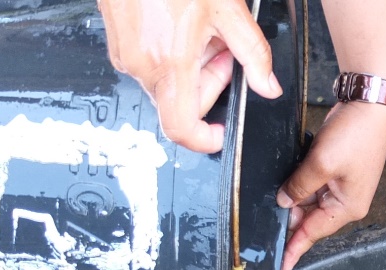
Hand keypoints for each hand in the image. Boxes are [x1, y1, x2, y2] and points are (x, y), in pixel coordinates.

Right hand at [100, 0, 282, 152]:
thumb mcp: (228, 11)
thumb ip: (254, 55)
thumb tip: (268, 86)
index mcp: (170, 64)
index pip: (182, 129)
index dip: (205, 140)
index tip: (221, 132)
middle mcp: (141, 64)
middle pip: (183, 103)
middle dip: (210, 82)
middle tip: (223, 48)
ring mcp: (125, 54)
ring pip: (168, 83)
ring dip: (193, 66)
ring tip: (202, 29)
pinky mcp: (117, 41)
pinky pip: (151, 63)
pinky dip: (173, 53)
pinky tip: (182, 24)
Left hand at [275, 102, 385, 269]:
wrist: (370, 103)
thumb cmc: (355, 136)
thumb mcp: (321, 164)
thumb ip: (299, 185)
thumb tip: (284, 201)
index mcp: (348, 207)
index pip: (314, 233)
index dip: (295, 248)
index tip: (281, 266)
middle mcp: (345, 201)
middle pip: (310, 219)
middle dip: (289, 220)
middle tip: (262, 225)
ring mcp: (341, 185)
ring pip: (309, 201)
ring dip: (292, 201)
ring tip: (270, 203)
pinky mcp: (335, 169)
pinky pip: (312, 185)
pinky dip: (297, 186)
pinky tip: (283, 185)